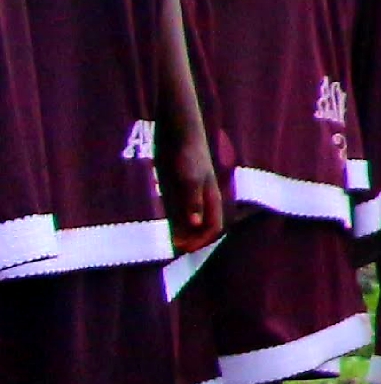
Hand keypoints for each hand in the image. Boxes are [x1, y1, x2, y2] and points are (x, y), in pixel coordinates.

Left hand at [158, 126, 221, 253]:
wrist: (178, 133)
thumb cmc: (188, 154)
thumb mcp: (190, 178)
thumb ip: (193, 202)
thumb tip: (196, 225)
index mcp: (211, 197)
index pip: (213, 226)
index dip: (200, 240)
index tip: (183, 249)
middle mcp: (203, 199)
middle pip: (204, 226)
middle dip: (193, 240)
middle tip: (175, 250)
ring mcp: (190, 194)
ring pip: (190, 221)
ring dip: (183, 233)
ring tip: (169, 244)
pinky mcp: (178, 189)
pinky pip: (178, 211)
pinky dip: (174, 222)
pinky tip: (164, 228)